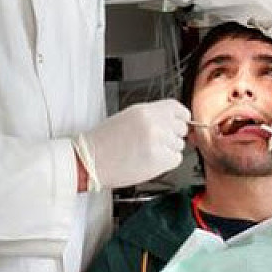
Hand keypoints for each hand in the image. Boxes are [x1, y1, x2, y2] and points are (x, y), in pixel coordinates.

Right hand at [74, 99, 189, 190]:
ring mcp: (158, 141)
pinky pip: (175, 160)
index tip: (180, 123)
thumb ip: (153, 117)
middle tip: (156, 142)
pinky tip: (149, 161)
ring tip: (147, 152)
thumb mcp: (128, 118)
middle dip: (173, 136)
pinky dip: (166, 163)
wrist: (90, 160)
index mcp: (145, 110)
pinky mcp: (159, 160)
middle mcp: (154, 123)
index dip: (181, 118)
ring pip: (179, 146)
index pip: (178, 109)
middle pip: (181, 128)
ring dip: (168, 150)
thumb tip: (174, 122)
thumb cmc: (104, 142)